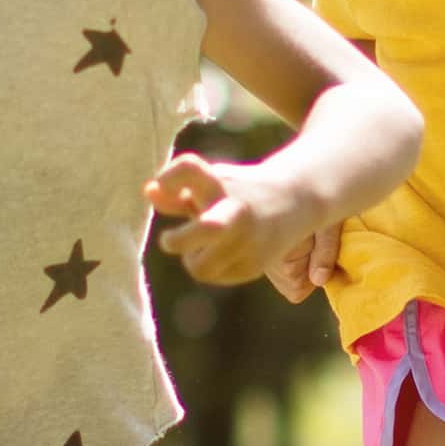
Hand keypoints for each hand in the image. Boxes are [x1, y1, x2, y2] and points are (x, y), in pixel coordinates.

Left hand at [146, 148, 352, 297]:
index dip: (168, 178)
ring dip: (193, 258)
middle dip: (180, 240)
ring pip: (199, 266)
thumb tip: (148, 192)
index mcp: (219, 182)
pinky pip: (214, 276)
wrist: (296, 201)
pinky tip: (227, 252)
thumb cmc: (240, 189)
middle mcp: (234, 210)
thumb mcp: (212, 182)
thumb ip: (177, 191)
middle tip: (169, 241)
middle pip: (208, 229)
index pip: (189, 170)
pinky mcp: (254, 264)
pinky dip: (213, 266)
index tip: (159, 187)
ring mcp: (247, 240)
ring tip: (203, 248)